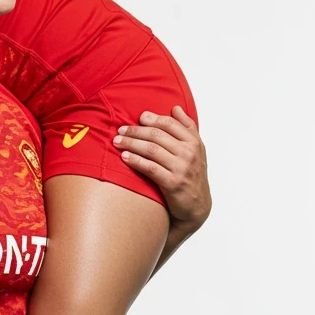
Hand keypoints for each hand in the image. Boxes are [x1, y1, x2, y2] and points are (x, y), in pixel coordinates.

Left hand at [113, 105, 211, 230]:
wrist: (197, 206)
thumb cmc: (192, 175)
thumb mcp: (197, 150)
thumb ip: (187, 128)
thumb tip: (176, 108)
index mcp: (194, 142)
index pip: (169, 124)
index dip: (151, 119)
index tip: (138, 118)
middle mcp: (188, 153)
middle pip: (157, 135)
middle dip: (135, 131)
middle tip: (120, 130)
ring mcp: (181, 168)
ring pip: (151, 149)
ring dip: (131, 143)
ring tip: (117, 142)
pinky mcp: (172, 183)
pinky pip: (150, 168)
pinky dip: (135, 160)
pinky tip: (124, 157)